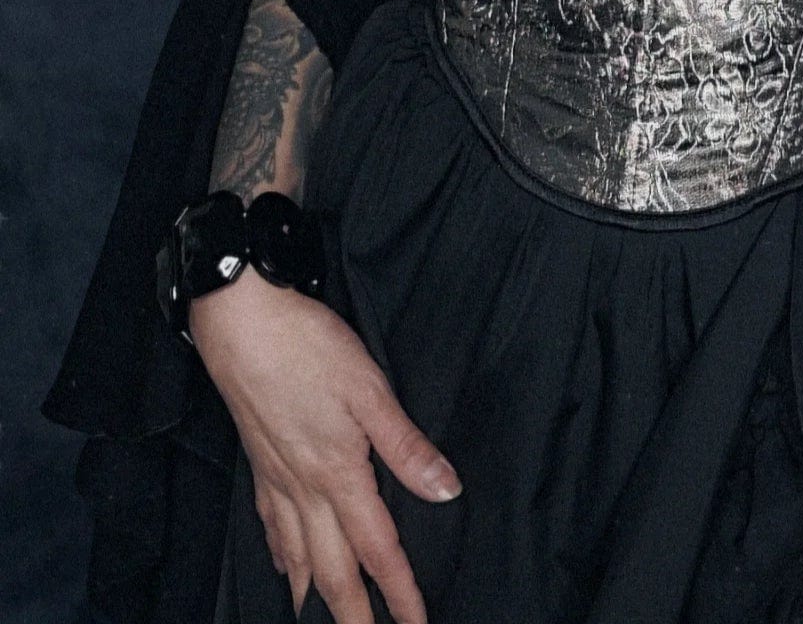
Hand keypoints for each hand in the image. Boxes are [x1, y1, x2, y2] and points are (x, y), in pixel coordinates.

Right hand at [189, 267, 462, 623]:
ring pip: (297, 557)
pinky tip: (284, 566)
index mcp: (339, 475)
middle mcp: (304, 489)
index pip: (378, 549)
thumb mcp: (371, 391)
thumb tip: (446, 490)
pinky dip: (281, 558)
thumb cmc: (309, 349)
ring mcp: (276, 479)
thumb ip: (407, 447)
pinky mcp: (258, 463)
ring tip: (327, 621)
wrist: (241, 324)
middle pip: (332, 571)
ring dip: (315, 597)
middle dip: (353, 616)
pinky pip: (271, 528)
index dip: (400, 592)